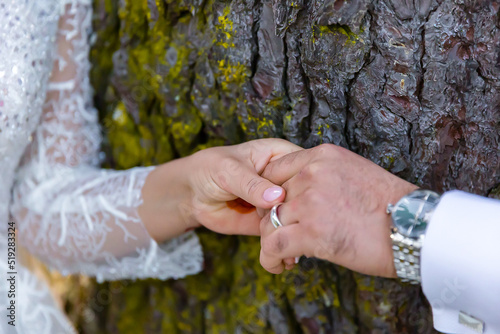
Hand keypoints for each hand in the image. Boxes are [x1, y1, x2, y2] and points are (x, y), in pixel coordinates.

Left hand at [140, 139, 301, 240]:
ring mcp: (277, 201)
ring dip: (294, 233)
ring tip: (295, 252)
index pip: (305, 166)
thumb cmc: (210, 169)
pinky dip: (282, 244)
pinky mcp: (269, 220)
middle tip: (302, 229)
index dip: (310, 181)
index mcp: (280, 155)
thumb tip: (276, 197)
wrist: (192, 194)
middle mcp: (283, 178)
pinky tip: (285, 258)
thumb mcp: (229, 170)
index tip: (312, 200)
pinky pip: (280, 232)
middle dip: (304, 213)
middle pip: (304, 194)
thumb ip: (252, 184)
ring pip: (294, 216)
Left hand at [258, 144, 417, 277]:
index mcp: (323, 156)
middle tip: (284, 237)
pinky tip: (279, 265)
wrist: (415, 228)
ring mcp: (309, 201)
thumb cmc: (391, 206)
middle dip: (273, 221)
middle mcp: (312, 174)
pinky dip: (270, 258)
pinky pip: (273, 245)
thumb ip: (325, 176)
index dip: (270, 194)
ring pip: (269, 223)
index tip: (278, 211)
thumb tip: (303, 194)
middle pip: (269, 198)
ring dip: (272, 242)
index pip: (275, 170)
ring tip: (283, 256)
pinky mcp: (310, 231)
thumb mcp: (355, 173)